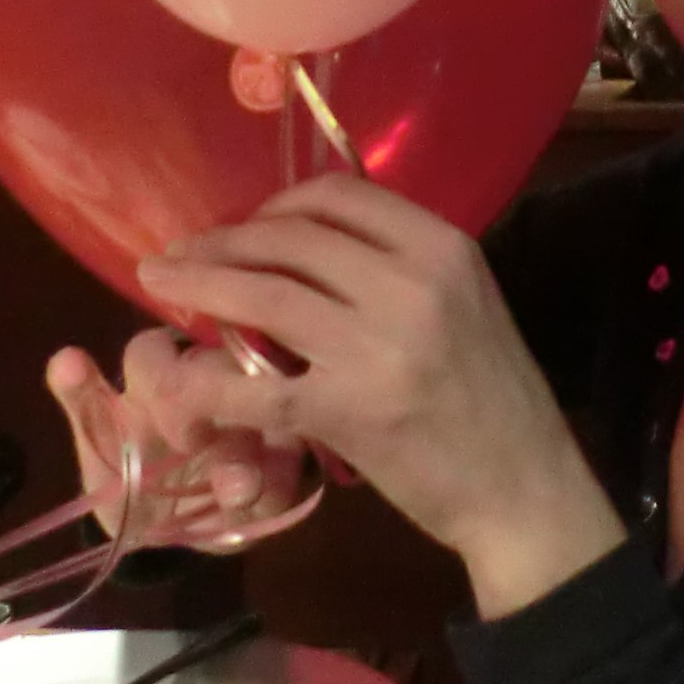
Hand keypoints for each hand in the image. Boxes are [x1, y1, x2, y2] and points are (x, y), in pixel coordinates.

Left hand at [44, 331, 308, 548]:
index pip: (155, 350)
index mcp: (161, 370)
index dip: (158, 377)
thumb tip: (65, 357)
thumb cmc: (130, 479)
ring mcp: (255, 405)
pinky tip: (263, 498)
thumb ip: (85, 406)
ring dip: (250, 450)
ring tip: (235, 490)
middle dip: (214, 406)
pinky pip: (292, 454)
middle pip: (222, 366)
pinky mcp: (287, 448)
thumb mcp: (102, 450)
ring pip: (264, 403)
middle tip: (196, 446)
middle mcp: (213, 374)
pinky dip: (277, 478)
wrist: (172, 537)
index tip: (158, 412)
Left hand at [135, 174, 624, 615]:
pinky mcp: (348, 411)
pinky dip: (208, 385)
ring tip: (159, 282)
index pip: (338, 195)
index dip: (275, 204)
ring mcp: (377, 346)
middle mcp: (410, 283)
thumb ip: (400, 265)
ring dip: (198, 284)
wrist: (524, 488)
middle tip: (181, 253)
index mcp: (441, 247)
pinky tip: (181, 386)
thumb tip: (314, 240)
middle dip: (222, 241)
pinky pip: (256, 387)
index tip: (246, 226)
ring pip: (262, 295)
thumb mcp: (465, 301)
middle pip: (289, 238)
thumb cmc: (493, 396)